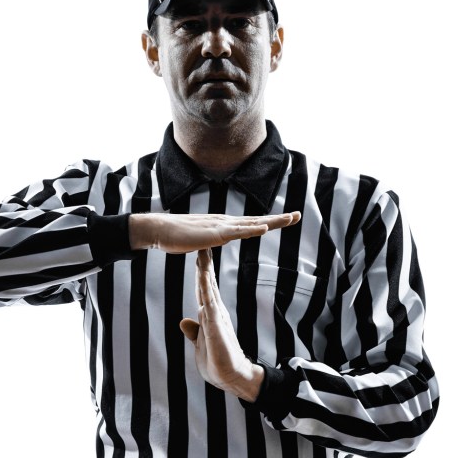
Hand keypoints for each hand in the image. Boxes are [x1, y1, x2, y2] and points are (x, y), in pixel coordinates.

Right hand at [129, 210, 299, 252]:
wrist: (160, 230)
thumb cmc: (177, 237)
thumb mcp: (201, 241)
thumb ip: (211, 241)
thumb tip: (216, 242)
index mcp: (224, 225)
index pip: (251, 223)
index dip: (269, 222)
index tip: (286, 219)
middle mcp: (226, 222)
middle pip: (257, 220)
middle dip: (279, 219)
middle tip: (298, 215)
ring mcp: (221, 226)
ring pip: (252, 223)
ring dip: (272, 221)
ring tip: (290, 219)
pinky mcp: (214, 233)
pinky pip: (237, 232)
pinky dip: (252, 229)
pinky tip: (265, 228)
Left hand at [179, 248, 264, 400]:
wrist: (231, 377)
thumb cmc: (217, 362)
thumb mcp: (201, 344)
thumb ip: (194, 331)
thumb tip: (185, 321)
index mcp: (211, 316)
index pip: (204, 290)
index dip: (200, 273)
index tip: (199, 256)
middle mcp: (215, 312)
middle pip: (207, 284)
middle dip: (204, 264)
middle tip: (203, 244)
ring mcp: (216, 317)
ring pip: (209, 288)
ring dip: (205, 270)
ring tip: (203, 251)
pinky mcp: (217, 325)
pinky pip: (209, 301)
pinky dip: (206, 287)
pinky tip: (203, 274)